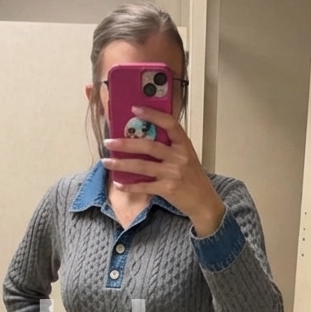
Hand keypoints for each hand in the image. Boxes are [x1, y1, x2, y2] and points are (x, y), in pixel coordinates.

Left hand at [102, 105, 225, 237]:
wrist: (204, 202)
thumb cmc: (193, 178)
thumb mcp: (187, 157)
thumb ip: (170, 147)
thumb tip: (144, 138)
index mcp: (184, 145)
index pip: (169, 124)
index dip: (152, 115)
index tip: (135, 109)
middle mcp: (179, 157)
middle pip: (149, 146)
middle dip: (125, 144)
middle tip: (108, 142)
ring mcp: (173, 174)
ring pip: (142, 166)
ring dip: (121, 164)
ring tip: (106, 162)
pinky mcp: (168, 189)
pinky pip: (144, 186)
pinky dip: (129, 186)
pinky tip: (118, 184)